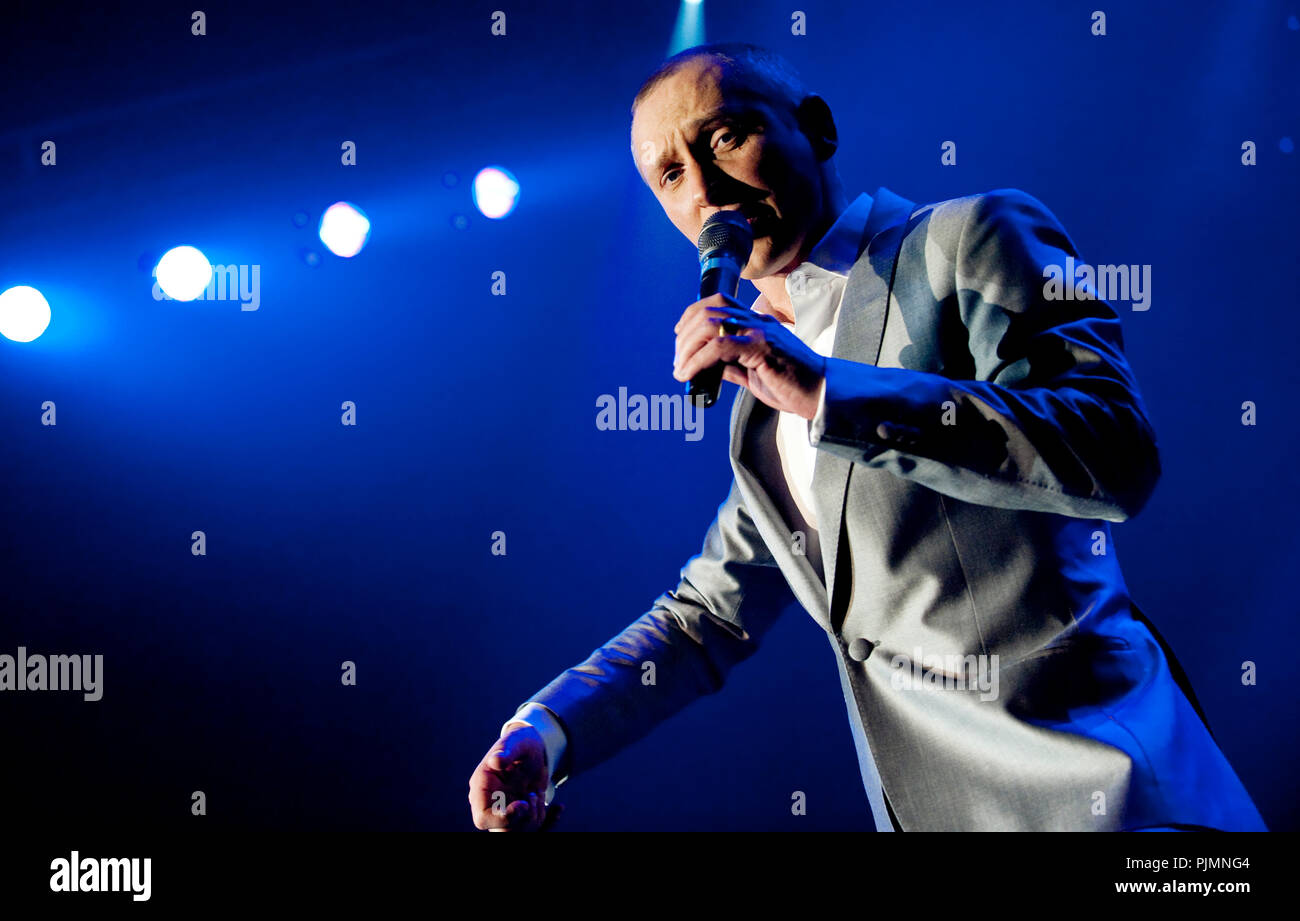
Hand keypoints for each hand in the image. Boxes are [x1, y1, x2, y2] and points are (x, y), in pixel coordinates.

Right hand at [467, 723, 562, 830]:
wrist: (534, 749)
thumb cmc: (521, 742)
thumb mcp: (516, 742)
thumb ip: (506, 752)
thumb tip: (495, 761)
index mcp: (481, 787)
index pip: (483, 818)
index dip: (503, 819)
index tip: (523, 805)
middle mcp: (490, 803)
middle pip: (503, 830)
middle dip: (524, 818)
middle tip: (532, 794)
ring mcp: (505, 811)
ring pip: (520, 831)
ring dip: (536, 816)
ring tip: (536, 792)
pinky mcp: (520, 815)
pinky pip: (535, 828)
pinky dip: (549, 822)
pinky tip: (558, 809)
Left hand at [673, 293, 826, 418]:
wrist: (820, 393)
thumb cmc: (792, 384)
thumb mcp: (754, 373)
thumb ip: (732, 365)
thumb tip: (706, 367)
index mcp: (757, 321)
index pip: (718, 302)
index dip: (692, 315)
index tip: (680, 336)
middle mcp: (757, 320)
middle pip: (709, 309)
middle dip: (685, 335)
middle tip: (678, 361)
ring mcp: (759, 331)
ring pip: (710, 324)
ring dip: (687, 347)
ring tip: (680, 369)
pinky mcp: (761, 347)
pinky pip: (719, 346)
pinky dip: (698, 360)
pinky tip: (689, 374)